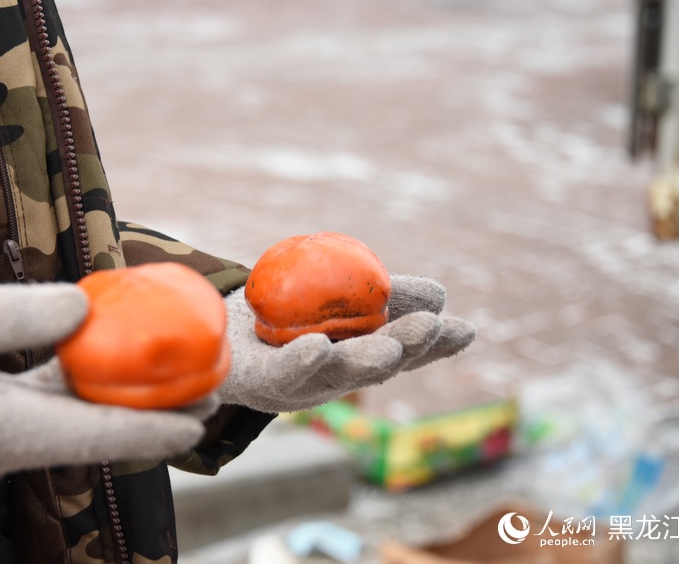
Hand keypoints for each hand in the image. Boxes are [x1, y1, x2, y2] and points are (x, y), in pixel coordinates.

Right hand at [0, 282, 212, 479]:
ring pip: (74, 424)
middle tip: (207, 393)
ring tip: (170, 381)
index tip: (206, 417)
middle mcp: (4, 448)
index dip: (157, 426)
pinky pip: (44, 410)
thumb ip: (25, 313)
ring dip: (121, 404)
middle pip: (96, 435)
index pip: (98, 434)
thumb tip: (87, 309)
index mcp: (0, 432)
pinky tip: (104, 365)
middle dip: (152, 417)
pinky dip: (81, 390)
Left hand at [217, 275, 475, 413]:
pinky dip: (302, 363)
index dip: (436, 346)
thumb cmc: (283, 316)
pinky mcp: (258, 381)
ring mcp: (297, 385)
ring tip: (390, 346)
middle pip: (375, 366)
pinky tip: (319, 347)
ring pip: (336, 376)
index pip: (403, 352)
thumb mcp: (337, 298)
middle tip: (433, 328)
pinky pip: (281, 373)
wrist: (213, 333)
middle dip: (406, 349)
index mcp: (355, 358)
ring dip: (365, 361)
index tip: (465, 329)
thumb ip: (383, 297)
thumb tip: (439, 294)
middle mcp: (332, 378)